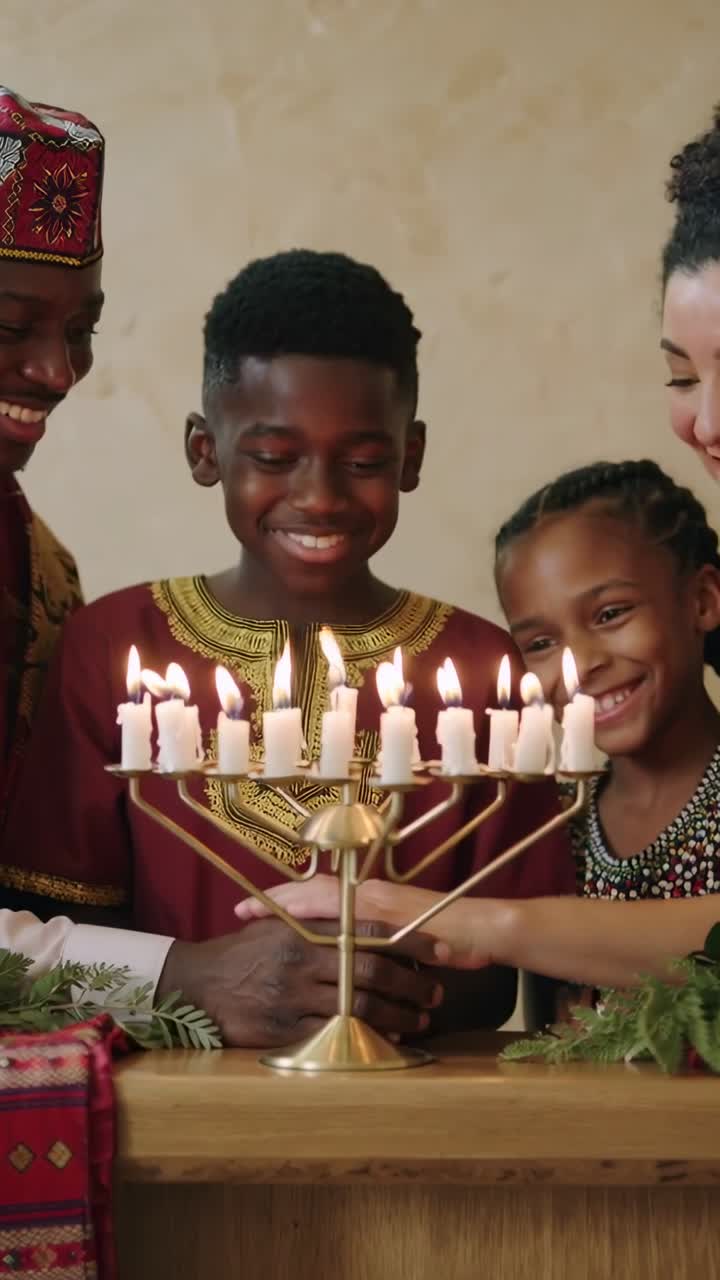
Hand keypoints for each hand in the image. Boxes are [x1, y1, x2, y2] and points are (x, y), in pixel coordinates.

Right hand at [157, 917, 443, 1047]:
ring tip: (419, 1019)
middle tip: (436, 992)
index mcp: (305, 930)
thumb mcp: (279, 924)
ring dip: (397, 1016)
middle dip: (412, 984)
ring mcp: (294, 998)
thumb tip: (369, 917)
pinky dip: (366, 1039)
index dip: (410, 941)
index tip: (440, 949)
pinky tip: (385, 1040)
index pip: (370, 930)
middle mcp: (303, 961)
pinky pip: (335, 1037)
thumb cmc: (245, 950)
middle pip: (372, 972)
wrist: (197, 982)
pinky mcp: (285, 1031)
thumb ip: (320, 920)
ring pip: (360, 1008)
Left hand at [234, 877, 509, 971]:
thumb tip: (354, 958)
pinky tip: (291, 927)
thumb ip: (377, 944)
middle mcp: (369, 894)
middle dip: (275, 901)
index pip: (321, 894)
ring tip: (251, 915)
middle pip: (310, 892)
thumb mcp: (405, 938)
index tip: (253, 906)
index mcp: (371, 898)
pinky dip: (314, 920)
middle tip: (239, 910)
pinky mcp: (385, 917)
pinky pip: (341, 915)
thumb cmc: (450, 935)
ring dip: (284, 906)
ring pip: (318, 898)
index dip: (288, 899)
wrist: (484, 929)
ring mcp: (375, 903)